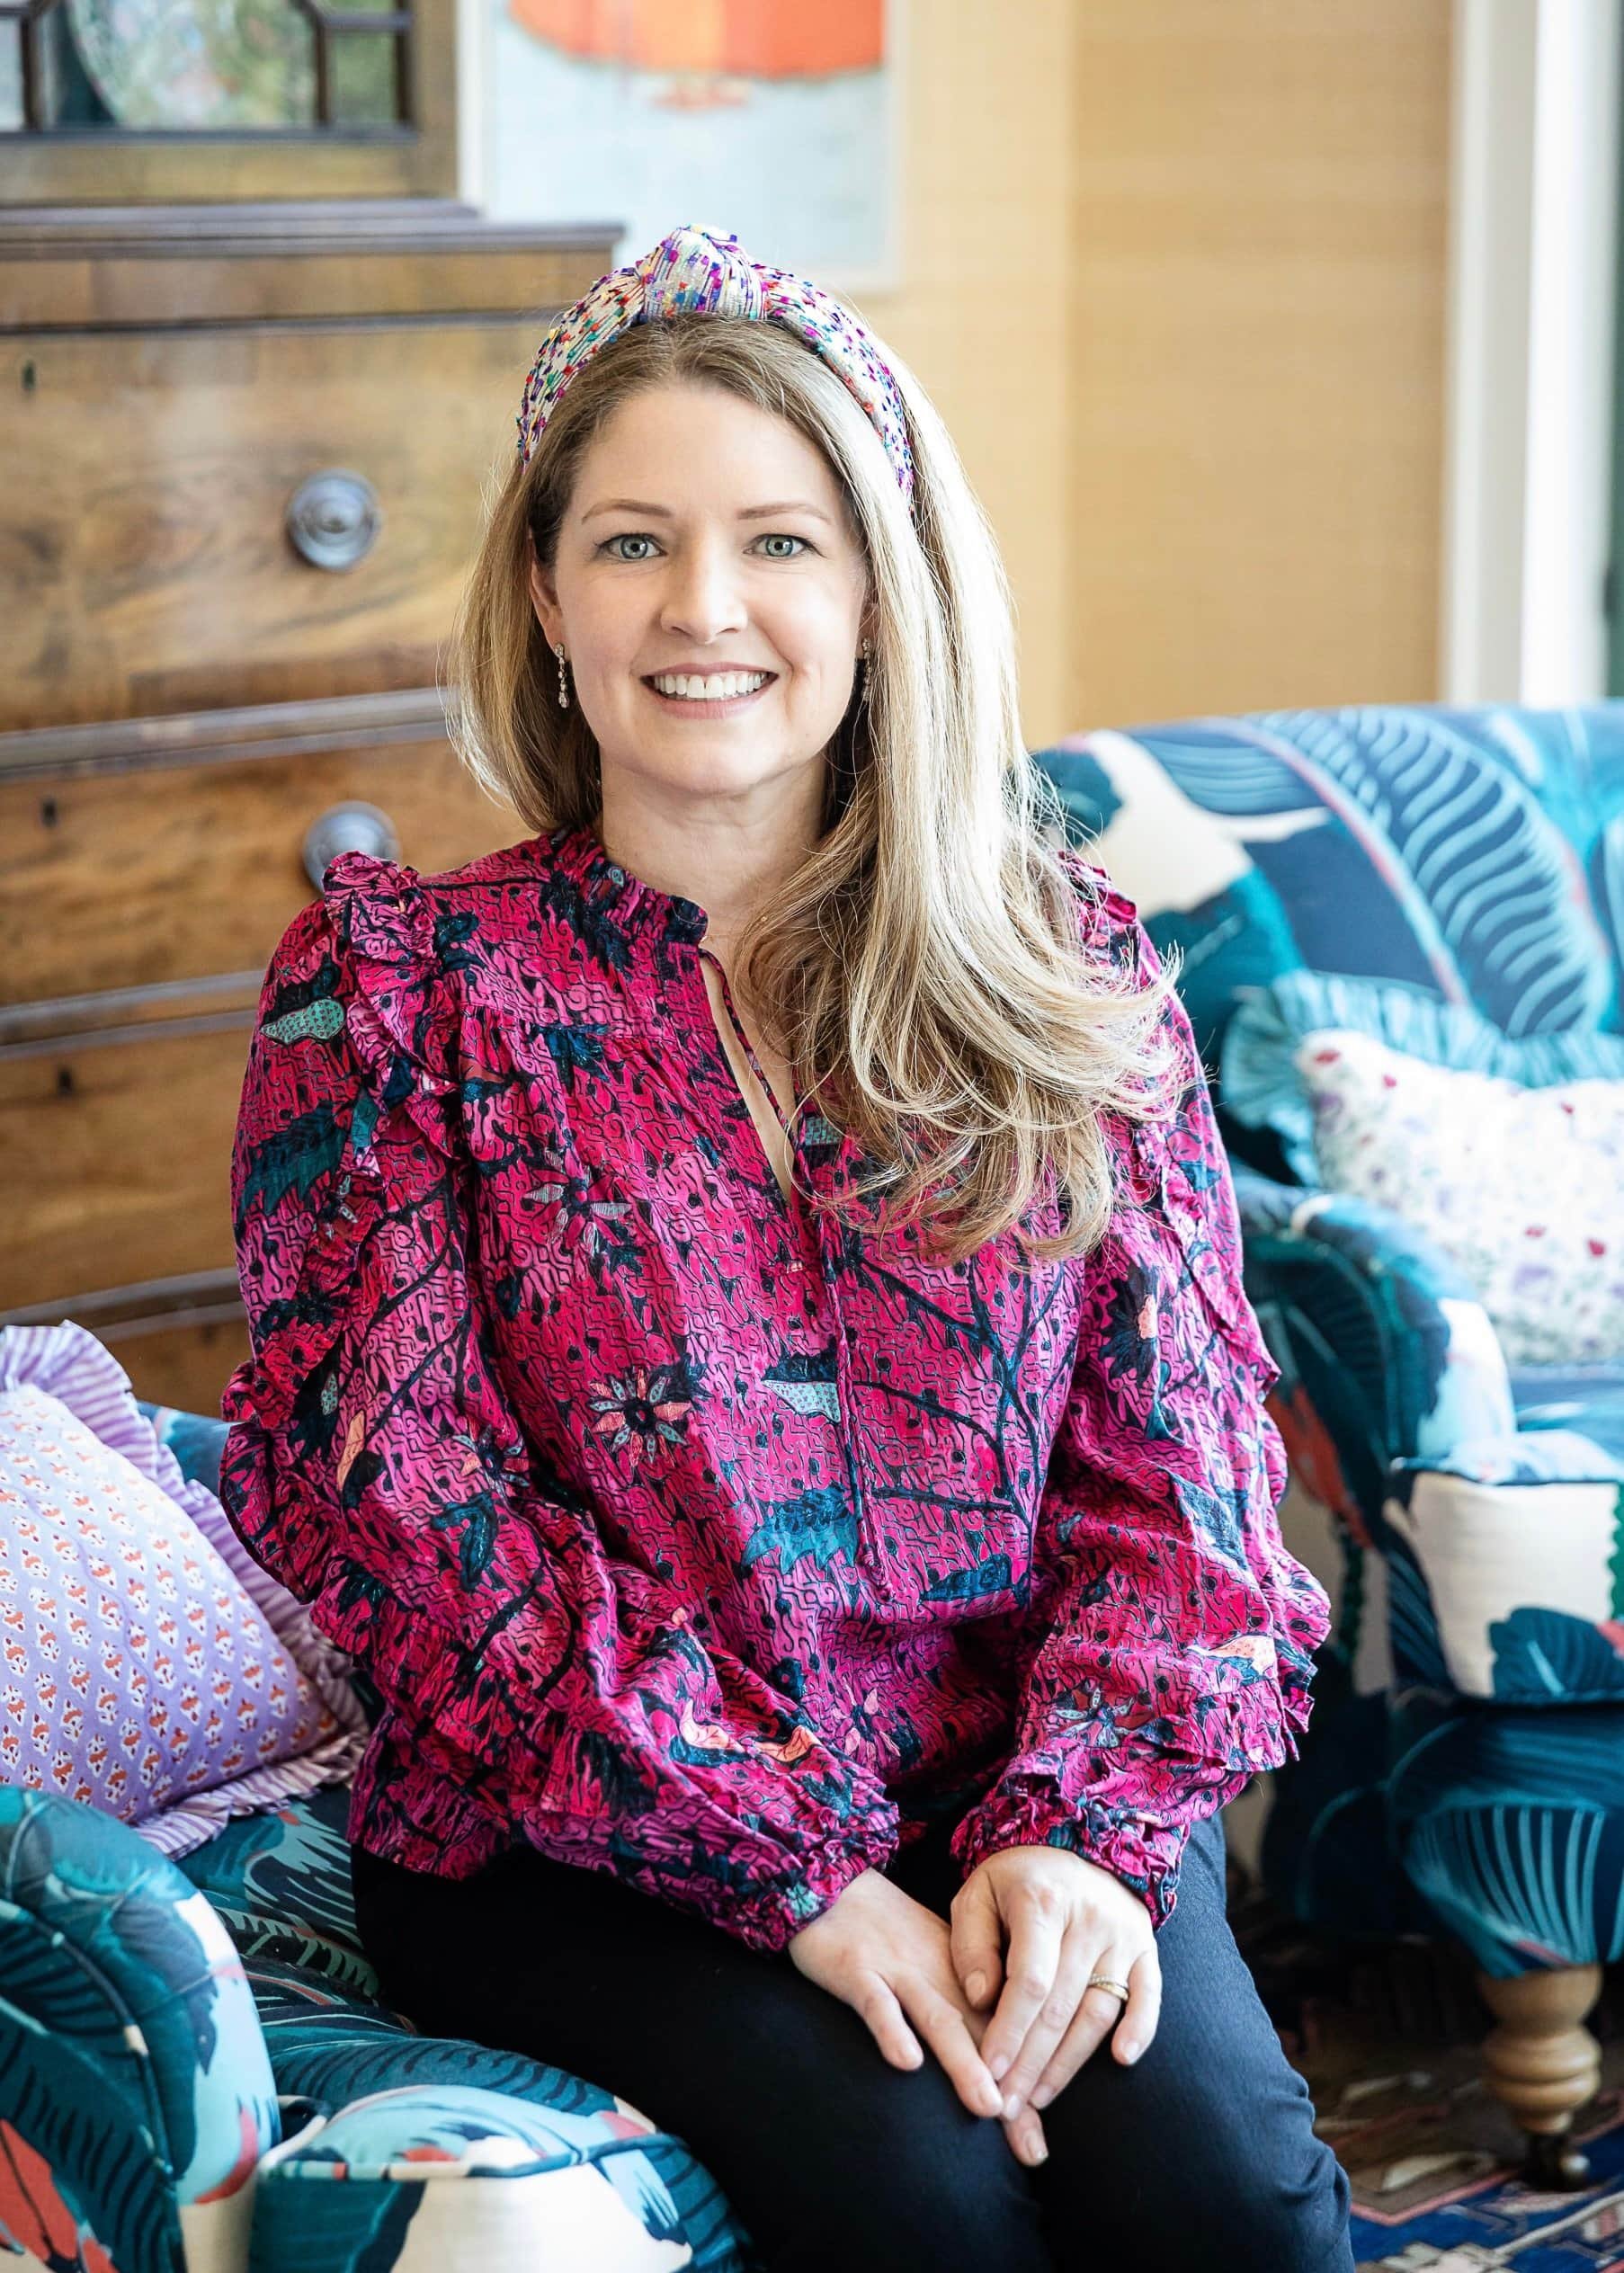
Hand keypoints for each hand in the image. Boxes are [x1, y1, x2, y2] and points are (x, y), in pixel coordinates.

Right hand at [788, 1867, 1049, 2165]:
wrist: (833, 1883)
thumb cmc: (886, 1936)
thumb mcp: (931, 1970)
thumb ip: (958, 2016)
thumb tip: (991, 2081)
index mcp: (960, 1981)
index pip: (998, 2037)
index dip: (1016, 2087)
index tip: (1035, 2143)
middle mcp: (938, 1979)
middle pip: (979, 2037)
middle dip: (1004, 2090)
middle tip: (1028, 2144)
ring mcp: (898, 1974)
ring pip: (938, 2019)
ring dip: (964, 2063)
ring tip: (987, 2107)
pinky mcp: (857, 1970)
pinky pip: (877, 2002)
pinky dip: (892, 2029)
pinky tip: (907, 2062)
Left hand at [950, 1845, 1160, 2117]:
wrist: (1074, 1839)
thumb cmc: (1014, 1880)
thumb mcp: (976, 1894)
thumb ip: (971, 1945)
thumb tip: (981, 2000)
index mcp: (1042, 1902)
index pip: (1029, 1980)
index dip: (1009, 2031)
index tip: (988, 2071)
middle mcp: (1089, 1919)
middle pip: (1060, 2006)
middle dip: (1031, 2063)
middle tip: (1006, 2106)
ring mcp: (1123, 1934)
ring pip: (1098, 2011)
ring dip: (1069, 2062)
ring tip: (1038, 2099)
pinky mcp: (1146, 1947)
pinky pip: (1148, 1995)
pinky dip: (1140, 2029)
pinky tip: (1121, 2060)